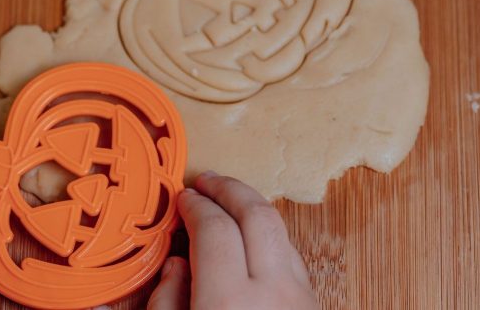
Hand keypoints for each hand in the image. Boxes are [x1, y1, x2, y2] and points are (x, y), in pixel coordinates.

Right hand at [148, 171, 318, 309]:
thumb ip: (167, 303)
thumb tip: (174, 267)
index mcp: (227, 302)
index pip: (214, 228)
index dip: (196, 206)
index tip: (183, 199)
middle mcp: (270, 293)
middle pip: (256, 215)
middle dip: (229, 189)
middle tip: (206, 181)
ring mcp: (298, 298)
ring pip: (280, 231)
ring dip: (252, 209)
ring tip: (227, 206)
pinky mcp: (312, 305)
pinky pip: (292, 258)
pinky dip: (268, 238)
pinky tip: (250, 243)